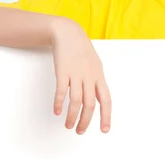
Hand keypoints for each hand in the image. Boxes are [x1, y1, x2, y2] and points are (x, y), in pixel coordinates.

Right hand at [50, 18, 111, 134]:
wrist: (68, 33)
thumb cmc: (81, 50)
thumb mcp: (94, 65)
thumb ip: (96, 81)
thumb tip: (99, 98)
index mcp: (99, 76)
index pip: (106, 100)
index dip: (106, 116)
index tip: (105, 130)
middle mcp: (89, 76)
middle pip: (90, 104)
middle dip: (85, 121)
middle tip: (80, 131)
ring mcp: (76, 74)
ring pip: (76, 101)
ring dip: (72, 116)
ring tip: (68, 125)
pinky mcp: (63, 71)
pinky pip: (61, 91)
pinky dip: (59, 103)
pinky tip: (57, 111)